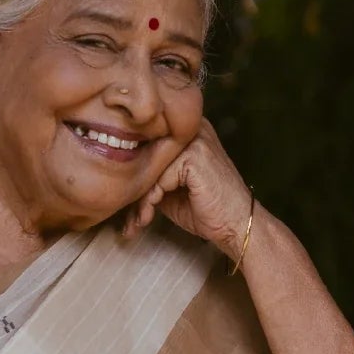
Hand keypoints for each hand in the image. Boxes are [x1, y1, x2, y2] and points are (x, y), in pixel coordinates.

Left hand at [121, 119, 253, 258]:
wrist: (235, 224)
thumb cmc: (204, 209)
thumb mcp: (169, 189)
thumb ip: (150, 175)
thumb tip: (119, 178)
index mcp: (184, 131)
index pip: (146, 146)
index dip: (134, 177)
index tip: (127, 209)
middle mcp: (190, 128)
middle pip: (144, 154)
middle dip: (133, 191)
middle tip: (130, 220)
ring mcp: (194, 139)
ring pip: (148, 167)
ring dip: (139, 200)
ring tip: (139, 222)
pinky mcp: (194, 155)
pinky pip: (158, 177)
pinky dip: (150, 200)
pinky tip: (150, 216)